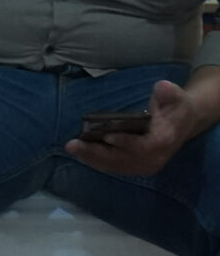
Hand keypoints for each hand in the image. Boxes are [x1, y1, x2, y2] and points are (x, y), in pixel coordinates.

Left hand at [65, 79, 200, 177]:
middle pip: (123, 159)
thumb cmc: (175, 107)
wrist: (183, 124)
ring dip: (93, 159)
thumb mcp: (176, 95)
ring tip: (73, 148)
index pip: (144, 146)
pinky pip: (116, 167)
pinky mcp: (138, 167)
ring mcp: (147, 165)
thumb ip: (168, 92)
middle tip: (73, 144)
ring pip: (117, 165)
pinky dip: (98, 162)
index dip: (126, 142)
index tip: (107, 136)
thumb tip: (161, 87)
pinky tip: (82, 155)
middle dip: (97, 152)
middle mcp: (156, 157)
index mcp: (165, 140)